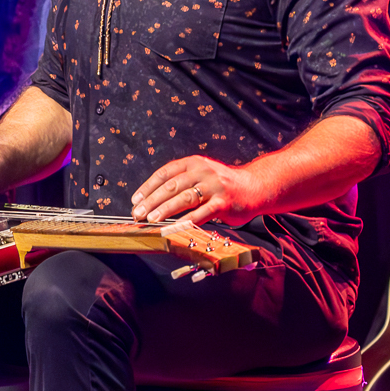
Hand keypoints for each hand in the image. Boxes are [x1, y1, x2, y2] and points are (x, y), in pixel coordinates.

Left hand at [130, 155, 259, 227]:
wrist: (254, 187)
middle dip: (151, 201)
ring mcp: (214, 186)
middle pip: (171, 186)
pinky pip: (202, 213)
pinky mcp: (223, 203)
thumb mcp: (201, 174)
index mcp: (193, 163)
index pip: (164, 173)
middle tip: (137, 213)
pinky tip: (175, 227)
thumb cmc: (221, 184)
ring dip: (165, 209)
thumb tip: (153, 200)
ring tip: (151, 219)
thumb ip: (181, 182)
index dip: (148, 187)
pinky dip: (187, 221)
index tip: (135, 200)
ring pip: (184, 198)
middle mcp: (202, 171)